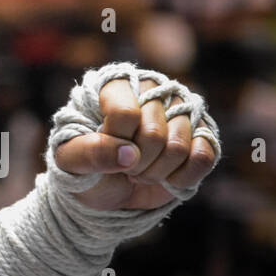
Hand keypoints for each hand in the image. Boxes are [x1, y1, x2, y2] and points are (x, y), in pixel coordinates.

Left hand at [53, 74, 218, 210]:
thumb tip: (128, 154)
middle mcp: (151, 90)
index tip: (106, 151)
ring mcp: (180, 110)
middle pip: (153, 133)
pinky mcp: (202, 134)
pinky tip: (166, 178)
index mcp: (113, 85)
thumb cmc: (85, 168)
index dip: (116, 142)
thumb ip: (90, 152)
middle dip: (136, 164)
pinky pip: (204, 155)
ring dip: (156, 172)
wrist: (109, 190)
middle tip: (124, 168)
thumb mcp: (71, 161)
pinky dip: (182, 177)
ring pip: (180, 146)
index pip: (125, 114)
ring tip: (140, 172)